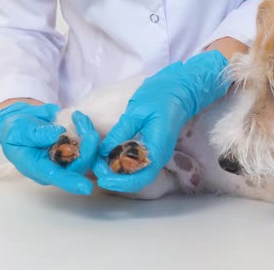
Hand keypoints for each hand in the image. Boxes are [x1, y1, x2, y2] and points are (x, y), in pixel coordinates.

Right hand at [0, 102, 98, 194]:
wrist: (21, 121)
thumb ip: (37, 134)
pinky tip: (81, 119)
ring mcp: (67, 158)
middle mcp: (56, 167)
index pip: (56, 177)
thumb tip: (58, 134)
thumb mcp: (19, 131)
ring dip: (89, 136)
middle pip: (78, 165)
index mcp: (38, 168)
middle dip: (88, 148)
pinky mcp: (75, 147)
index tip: (87, 188)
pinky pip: (88, 143)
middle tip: (86, 127)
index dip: (71, 182)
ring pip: (87, 154)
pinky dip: (87, 130)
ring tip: (80, 118)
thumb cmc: (16, 131)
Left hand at [94, 50, 230, 192]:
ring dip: (116, 172)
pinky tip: (107, 154)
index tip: (101, 178)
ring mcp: (156, 154)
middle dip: (114, 177)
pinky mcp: (151, 150)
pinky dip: (120, 163)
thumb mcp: (136, 112)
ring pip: (135, 174)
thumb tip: (102, 152)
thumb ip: (120, 132)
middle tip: (94, 165)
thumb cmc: (159, 97)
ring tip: (97, 160)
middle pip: (136, 179)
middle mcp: (158, 157)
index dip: (120, 182)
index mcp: (158, 149)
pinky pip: (136, 164)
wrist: (179, 90)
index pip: (140, 177)